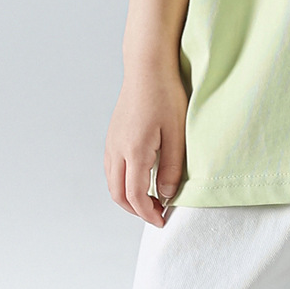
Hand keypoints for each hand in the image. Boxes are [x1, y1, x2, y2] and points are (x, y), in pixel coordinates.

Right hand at [105, 59, 187, 226]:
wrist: (147, 68)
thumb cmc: (166, 96)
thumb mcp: (177, 134)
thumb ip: (172, 168)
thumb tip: (166, 194)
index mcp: (134, 151)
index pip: (135, 196)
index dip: (148, 213)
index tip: (162, 220)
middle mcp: (117, 150)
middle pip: (118, 194)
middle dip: (136, 210)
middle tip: (157, 214)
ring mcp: (111, 143)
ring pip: (112, 183)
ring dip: (128, 198)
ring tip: (151, 199)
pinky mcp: (112, 136)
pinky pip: (112, 169)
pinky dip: (123, 183)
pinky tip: (141, 179)